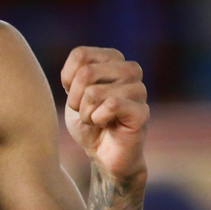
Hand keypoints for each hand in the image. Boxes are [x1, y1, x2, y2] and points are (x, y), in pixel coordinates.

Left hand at [60, 47, 148, 182]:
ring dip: (86, 113)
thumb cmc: (88, 120)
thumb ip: (74, 73)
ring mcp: (139, 89)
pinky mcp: (142, 112)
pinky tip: (106, 125)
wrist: (103, 154)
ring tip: (97, 120)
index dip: (69, 80)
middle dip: (75, 99)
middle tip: (86, 112)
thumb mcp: (72, 92)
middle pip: (86, 72)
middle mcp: (130, 69)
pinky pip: (110, 105)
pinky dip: (97, 119)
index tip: (77, 95)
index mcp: (114, 59)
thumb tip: (79, 61)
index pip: (80, 55)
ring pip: (94, 92)